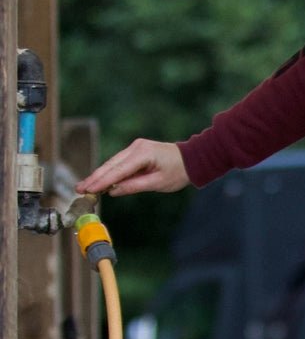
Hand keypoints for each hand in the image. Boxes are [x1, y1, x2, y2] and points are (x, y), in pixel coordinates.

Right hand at [75, 139, 189, 196]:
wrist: (191, 159)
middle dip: (94, 178)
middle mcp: (135, 147)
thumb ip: (135, 186)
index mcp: (143, 154)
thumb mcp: (158, 183)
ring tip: (85, 187)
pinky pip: (119, 164)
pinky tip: (99, 182)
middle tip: (79, 189)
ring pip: (112, 164)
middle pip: (110, 165)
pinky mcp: (135, 151)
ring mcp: (134, 148)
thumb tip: (113, 191)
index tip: (88, 190)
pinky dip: (110, 173)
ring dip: (99, 176)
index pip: (118, 170)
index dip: (101, 181)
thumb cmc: (178, 172)